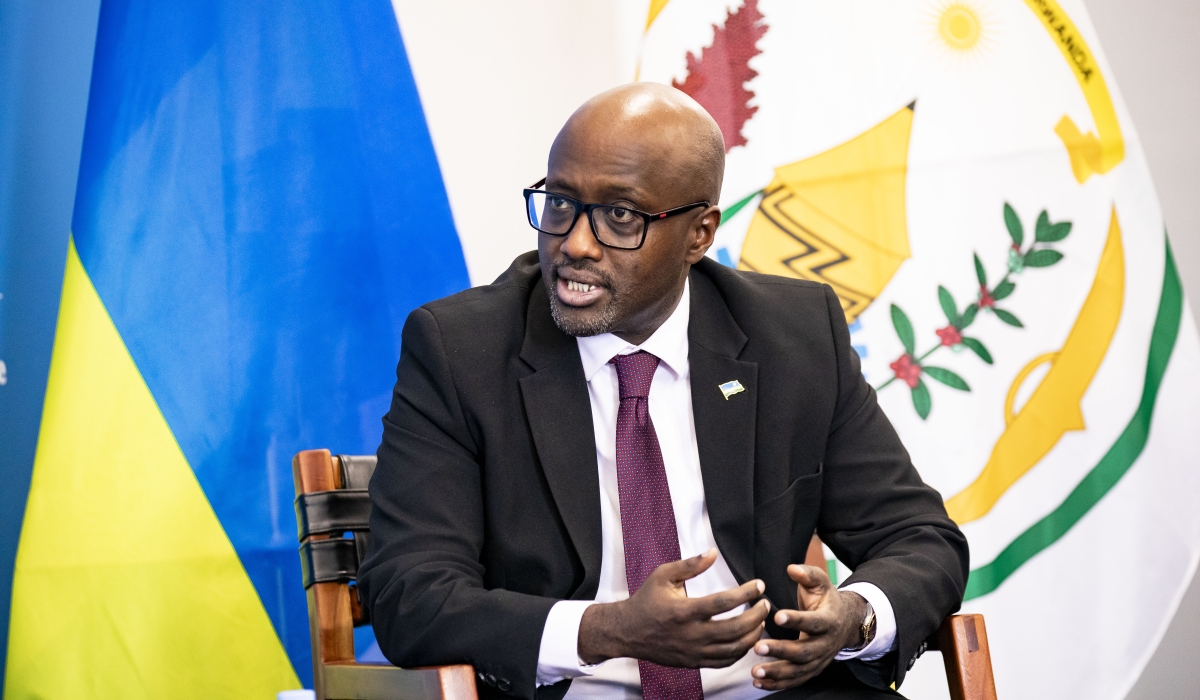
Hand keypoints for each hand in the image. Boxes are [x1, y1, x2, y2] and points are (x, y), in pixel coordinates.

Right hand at [578, 548, 770, 667]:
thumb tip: (713, 553)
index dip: (746, 593)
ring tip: (761, 621)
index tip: (759, 585)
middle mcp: (691, 634)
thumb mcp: (663, 575)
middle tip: (765, 604)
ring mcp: (694, 651)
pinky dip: (740, 651)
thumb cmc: (646, 600)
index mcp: (684, 611)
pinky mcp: (694, 662)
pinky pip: (724, 662)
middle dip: (757, 616)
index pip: (724, 602)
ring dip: (753, 635)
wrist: (628, 632)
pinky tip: (746, 638)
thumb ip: (690, 565)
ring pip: (734, 649)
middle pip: (735, 629)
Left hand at [749, 564, 866, 690]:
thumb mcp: (821, 582)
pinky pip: (795, 680)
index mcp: (829, 620)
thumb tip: (792, 568)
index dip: (797, 620)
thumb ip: (807, 574)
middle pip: (804, 652)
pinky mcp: (811, 670)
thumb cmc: (827, 600)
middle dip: (781, 651)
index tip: (777, 617)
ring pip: (799, 671)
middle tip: (758, 647)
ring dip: (777, 673)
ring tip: (755, 671)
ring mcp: (819, 660)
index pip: (814, 622)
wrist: (845, 622)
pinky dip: (777, 684)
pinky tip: (759, 682)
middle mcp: (825, 644)